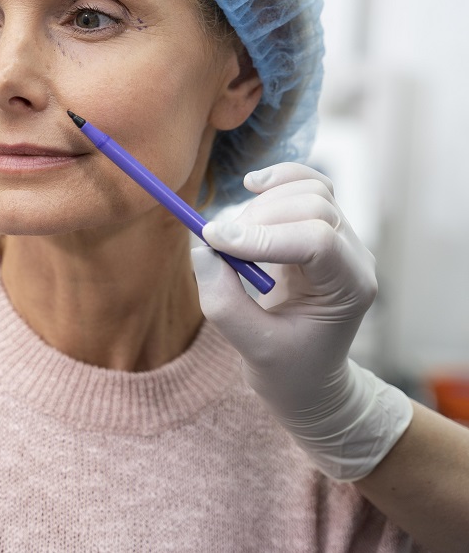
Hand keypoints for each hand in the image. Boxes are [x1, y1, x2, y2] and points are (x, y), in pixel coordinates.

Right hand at [191, 162, 411, 480]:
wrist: (309, 377)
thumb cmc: (289, 370)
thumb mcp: (251, 348)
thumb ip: (224, 300)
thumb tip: (203, 248)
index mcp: (350, 289)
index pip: (317, 241)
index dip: (263, 235)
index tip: (214, 241)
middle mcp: (355, 255)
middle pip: (314, 208)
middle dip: (258, 220)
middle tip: (220, 247)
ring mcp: (342, 237)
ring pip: (309, 190)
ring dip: (262, 204)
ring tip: (234, 237)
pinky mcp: (320, 226)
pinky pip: (306, 185)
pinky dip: (277, 180)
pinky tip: (253, 186)